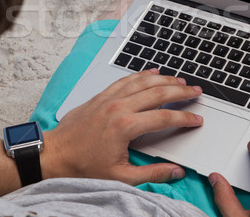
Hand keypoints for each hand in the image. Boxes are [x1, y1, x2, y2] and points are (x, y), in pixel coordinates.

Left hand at [40, 69, 202, 184]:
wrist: (53, 155)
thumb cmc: (82, 166)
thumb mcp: (121, 177)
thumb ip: (152, 174)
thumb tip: (175, 172)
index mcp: (126, 127)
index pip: (164, 117)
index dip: (184, 118)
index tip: (196, 120)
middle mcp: (119, 108)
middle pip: (157, 93)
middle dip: (180, 91)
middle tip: (195, 91)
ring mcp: (108, 99)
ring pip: (143, 82)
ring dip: (164, 79)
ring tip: (180, 79)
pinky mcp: (100, 97)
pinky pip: (125, 80)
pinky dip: (141, 75)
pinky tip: (151, 72)